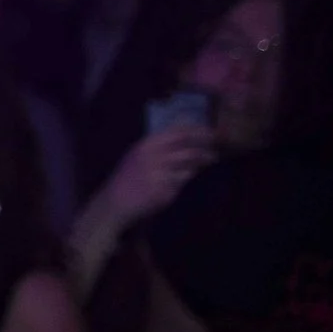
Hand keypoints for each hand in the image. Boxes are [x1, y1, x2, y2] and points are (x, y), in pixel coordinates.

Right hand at [95, 127, 217, 228]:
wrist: (115, 201)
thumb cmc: (128, 177)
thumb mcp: (139, 155)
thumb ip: (159, 146)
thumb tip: (188, 137)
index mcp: (146, 144)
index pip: (178, 132)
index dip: (197, 130)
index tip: (210, 130)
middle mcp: (154, 157)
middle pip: (188, 148)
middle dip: (205, 145)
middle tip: (217, 144)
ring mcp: (161, 174)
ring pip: (189, 164)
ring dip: (203, 160)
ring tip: (212, 158)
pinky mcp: (166, 190)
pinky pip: (183, 180)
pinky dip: (187, 177)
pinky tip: (185, 175)